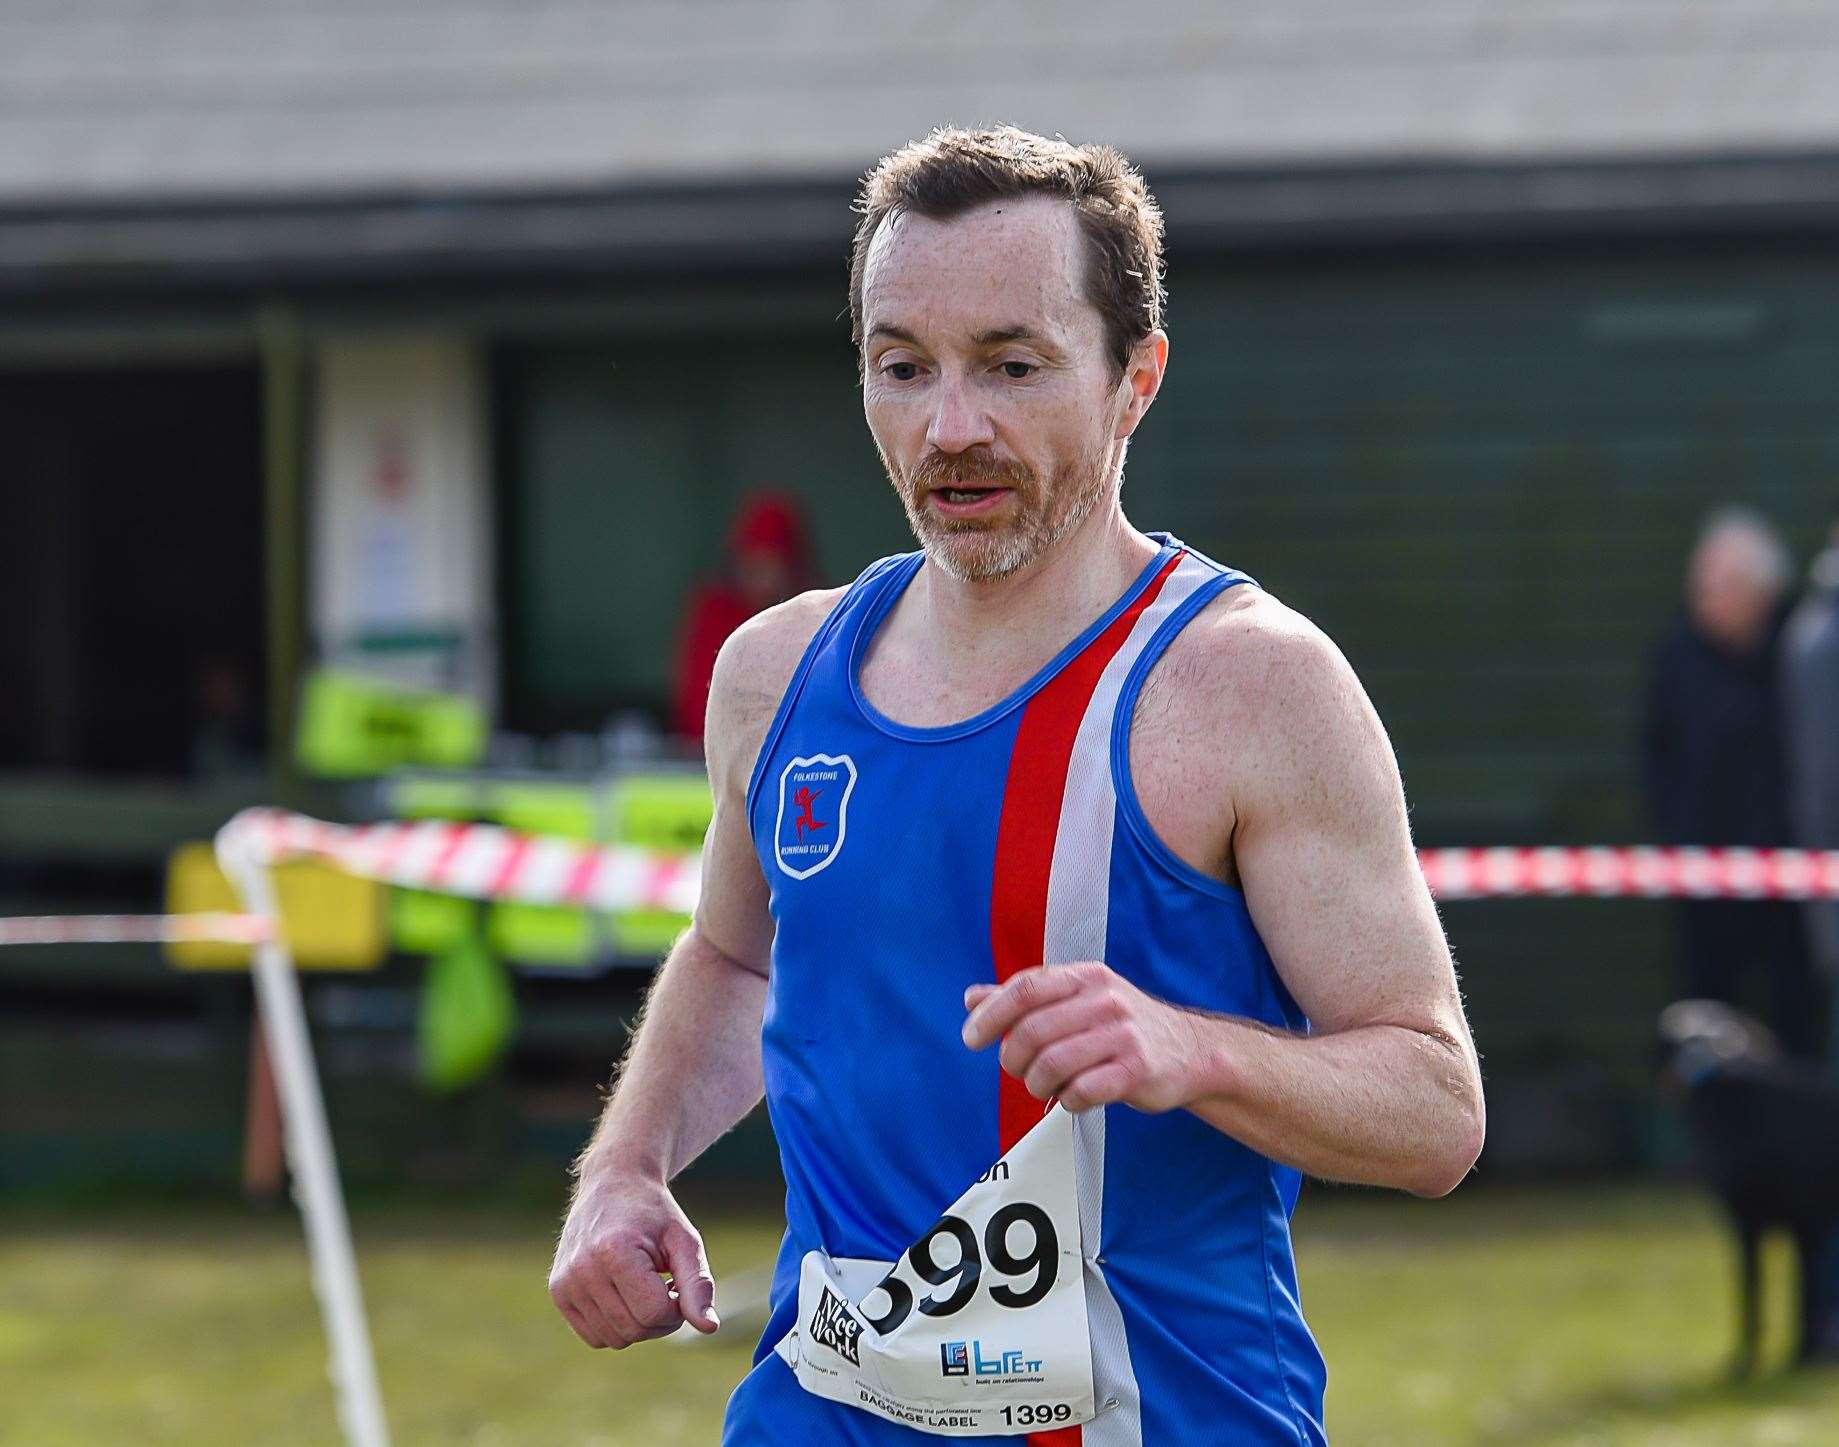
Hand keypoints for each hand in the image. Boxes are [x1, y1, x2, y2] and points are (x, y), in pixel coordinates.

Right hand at [549, 1168, 718, 1348]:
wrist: (613, 1184)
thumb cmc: (654, 1214)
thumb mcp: (685, 1241)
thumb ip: (698, 1284)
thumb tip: (709, 1328)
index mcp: (614, 1252)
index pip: (654, 1312)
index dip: (678, 1307)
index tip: (679, 1283)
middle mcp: (582, 1269)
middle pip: (634, 1329)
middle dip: (661, 1319)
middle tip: (666, 1286)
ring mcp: (565, 1283)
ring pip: (614, 1339)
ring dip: (639, 1324)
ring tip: (644, 1287)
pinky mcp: (558, 1292)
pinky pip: (595, 1336)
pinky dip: (616, 1326)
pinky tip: (625, 1296)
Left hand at [961, 962, 1203, 1114]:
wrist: (1190, 1052)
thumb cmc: (1121, 1026)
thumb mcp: (1077, 999)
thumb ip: (1026, 999)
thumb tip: (972, 997)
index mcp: (1085, 977)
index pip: (1025, 989)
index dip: (991, 1015)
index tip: (972, 1039)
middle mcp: (1104, 1000)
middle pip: (1033, 1031)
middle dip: (1013, 1058)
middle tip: (1017, 1070)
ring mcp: (1123, 1035)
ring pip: (1052, 1064)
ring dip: (1037, 1084)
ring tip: (1045, 1086)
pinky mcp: (1137, 1071)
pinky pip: (1082, 1092)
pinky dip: (1068, 1100)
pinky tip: (1074, 1097)